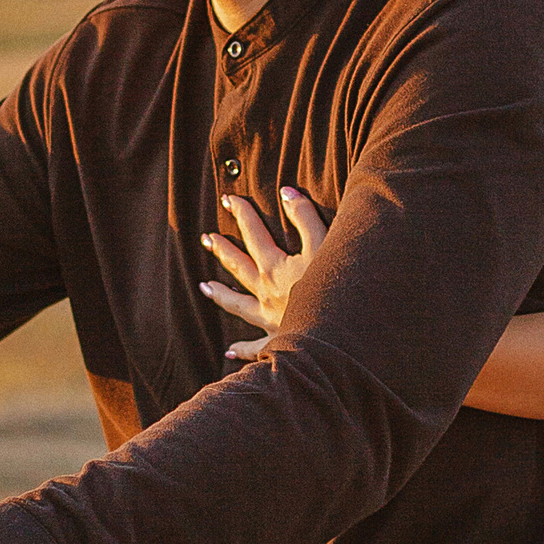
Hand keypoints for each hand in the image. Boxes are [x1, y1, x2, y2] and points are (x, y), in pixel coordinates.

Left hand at [200, 186, 330, 358]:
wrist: (338, 336)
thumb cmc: (337, 288)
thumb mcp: (326, 245)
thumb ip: (305, 217)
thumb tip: (286, 192)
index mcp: (275, 268)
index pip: (253, 234)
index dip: (242, 214)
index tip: (228, 199)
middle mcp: (266, 292)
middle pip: (238, 266)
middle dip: (222, 250)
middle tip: (206, 238)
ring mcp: (269, 319)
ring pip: (237, 304)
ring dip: (221, 294)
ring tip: (205, 287)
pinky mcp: (279, 342)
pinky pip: (257, 347)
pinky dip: (243, 350)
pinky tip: (230, 351)